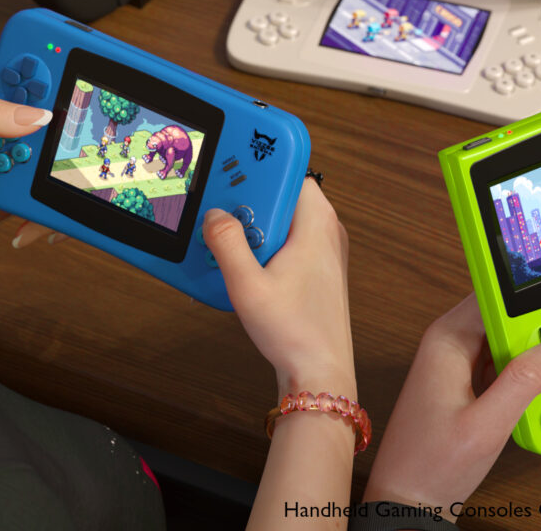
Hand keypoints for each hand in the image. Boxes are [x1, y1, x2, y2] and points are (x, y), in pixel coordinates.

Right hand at [203, 177, 354, 397]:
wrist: (319, 373)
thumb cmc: (295, 333)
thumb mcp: (248, 286)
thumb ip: (228, 245)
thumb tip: (214, 216)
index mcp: (318, 223)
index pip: (291, 172)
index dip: (262, 166)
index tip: (234, 167)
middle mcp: (326, 230)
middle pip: (282, 195)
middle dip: (250, 202)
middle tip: (223, 215)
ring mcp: (323, 249)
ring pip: (282, 219)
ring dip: (254, 227)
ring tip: (230, 245)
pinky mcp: (316, 268)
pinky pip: (287, 240)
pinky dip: (264, 246)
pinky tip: (244, 266)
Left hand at [363, 295, 540, 522]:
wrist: (407, 501)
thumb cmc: (431, 465)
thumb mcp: (486, 426)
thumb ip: (523, 384)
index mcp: (447, 339)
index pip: (492, 296)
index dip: (526, 300)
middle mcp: (449, 343)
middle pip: (501, 317)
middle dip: (533, 332)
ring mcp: (456, 363)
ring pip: (504, 341)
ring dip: (529, 356)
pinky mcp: (464, 382)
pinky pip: (499, 364)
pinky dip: (520, 375)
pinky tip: (534, 394)